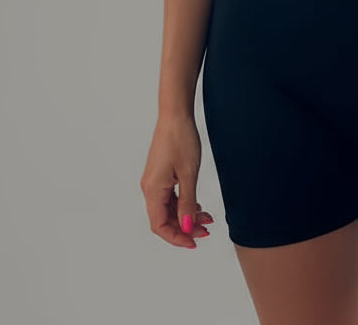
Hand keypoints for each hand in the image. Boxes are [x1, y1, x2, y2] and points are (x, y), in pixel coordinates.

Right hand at [140, 115, 213, 248]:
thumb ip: (187, 203)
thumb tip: (186, 227)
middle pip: (164, 219)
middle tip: (207, 229)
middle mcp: (149, 188)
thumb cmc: (181, 140)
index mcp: (152, 190)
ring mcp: (154, 181)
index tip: (195, 242)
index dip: (177, 237)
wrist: (175, 115)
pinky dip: (183, 203)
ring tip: (207, 218)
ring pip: (168, 208)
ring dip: (186, 216)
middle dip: (185, 227)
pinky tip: (198, 206)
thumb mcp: (189, 174)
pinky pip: (169, 197)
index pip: (160, 226)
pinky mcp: (160, 174)